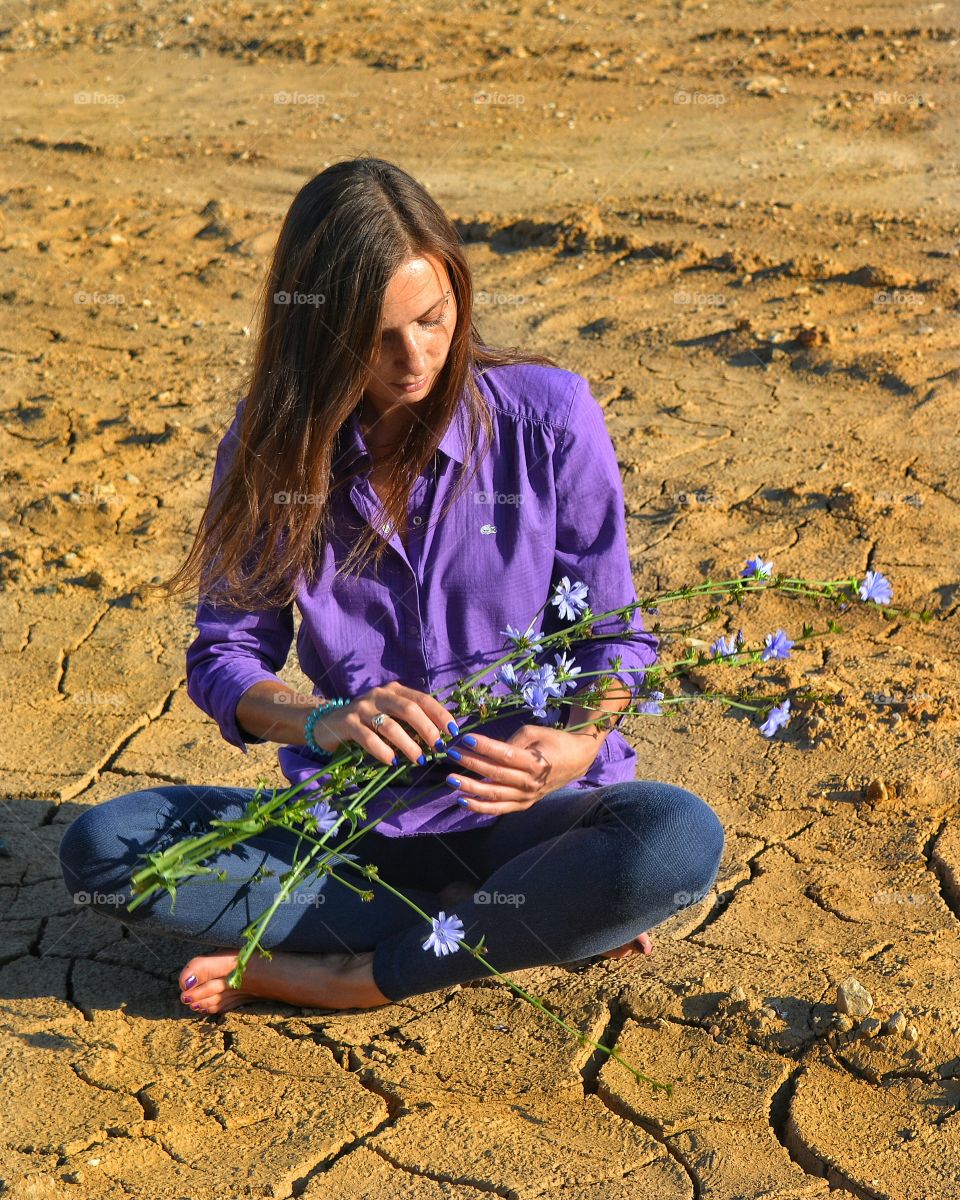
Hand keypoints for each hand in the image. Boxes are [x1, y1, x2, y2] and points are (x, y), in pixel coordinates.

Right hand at [309, 681, 459, 767]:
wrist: (328, 723)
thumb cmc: (367, 722)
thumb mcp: (390, 714)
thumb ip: (410, 719)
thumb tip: (441, 735)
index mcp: (394, 690)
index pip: (422, 699)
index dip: (440, 714)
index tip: (453, 731)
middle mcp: (379, 694)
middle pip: (409, 709)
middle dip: (427, 729)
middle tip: (438, 747)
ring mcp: (362, 708)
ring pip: (390, 725)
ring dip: (408, 744)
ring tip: (419, 759)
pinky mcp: (347, 723)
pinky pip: (368, 737)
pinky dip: (382, 750)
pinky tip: (392, 761)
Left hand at [446, 725, 599, 814]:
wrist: (575, 761)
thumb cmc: (553, 742)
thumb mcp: (536, 733)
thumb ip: (513, 740)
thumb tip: (488, 748)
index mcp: (536, 762)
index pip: (505, 754)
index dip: (484, 746)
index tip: (465, 738)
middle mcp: (530, 782)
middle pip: (496, 774)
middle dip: (471, 764)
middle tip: (451, 754)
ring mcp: (527, 796)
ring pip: (495, 795)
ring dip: (471, 788)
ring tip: (451, 780)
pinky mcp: (524, 805)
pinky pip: (499, 809)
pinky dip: (480, 808)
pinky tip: (463, 801)